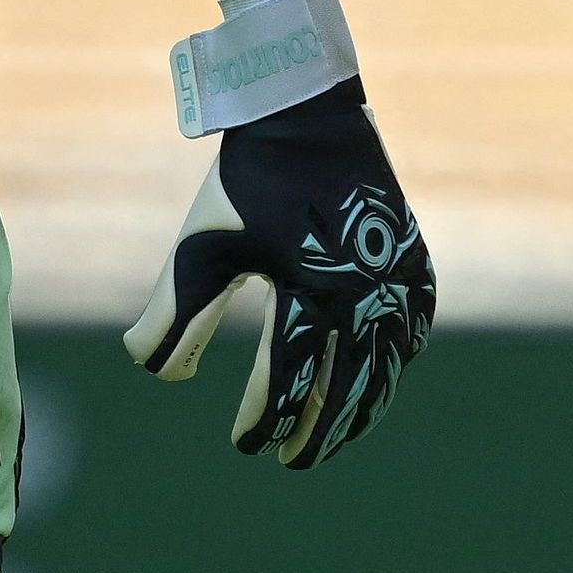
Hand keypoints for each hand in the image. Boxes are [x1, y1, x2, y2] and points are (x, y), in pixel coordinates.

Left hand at [122, 79, 432, 466]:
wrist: (304, 114)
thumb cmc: (243, 186)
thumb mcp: (200, 250)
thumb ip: (174, 316)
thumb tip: (158, 375)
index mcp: (308, 292)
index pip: (289, 381)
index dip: (265, 419)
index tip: (246, 445)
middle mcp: (362, 294)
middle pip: (343, 390)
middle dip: (314, 432)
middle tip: (288, 458)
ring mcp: (396, 281)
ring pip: (385, 370)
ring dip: (357, 409)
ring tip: (328, 433)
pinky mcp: (414, 263)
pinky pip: (413, 331)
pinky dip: (395, 363)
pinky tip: (378, 376)